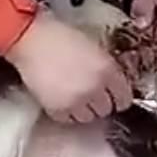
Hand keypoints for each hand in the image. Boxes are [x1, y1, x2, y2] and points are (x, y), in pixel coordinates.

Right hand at [6, 12, 132, 122]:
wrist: (32, 40)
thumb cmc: (62, 37)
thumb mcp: (94, 49)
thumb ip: (107, 69)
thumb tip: (112, 87)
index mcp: (108, 71)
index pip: (124, 99)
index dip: (118, 98)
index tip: (113, 97)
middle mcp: (96, 89)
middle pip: (106, 110)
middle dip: (99, 103)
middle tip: (89, 93)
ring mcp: (77, 102)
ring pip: (88, 118)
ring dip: (83, 110)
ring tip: (73, 97)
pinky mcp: (58, 110)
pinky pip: (68, 119)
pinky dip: (65, 112)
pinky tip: (60, 98)